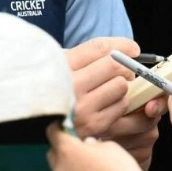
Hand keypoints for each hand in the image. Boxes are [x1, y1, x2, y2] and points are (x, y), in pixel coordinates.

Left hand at [46, 122, 149, 170]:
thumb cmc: (119, 168)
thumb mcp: (106, 144)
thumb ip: (89, 141)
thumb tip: (86, 143)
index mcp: (67, 149)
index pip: (52, 132)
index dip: (59, 127)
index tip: (67, 126)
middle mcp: (61, 168)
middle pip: (53, 151)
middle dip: (62, 147)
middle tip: (78, 145)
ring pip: (60, 168)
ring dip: (68, 163)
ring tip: (88, 164)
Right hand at [65, 37, 163, 169]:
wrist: (38, 125)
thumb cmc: (57, 89)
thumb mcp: (63, 65)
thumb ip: (89, 55)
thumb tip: (130, 49)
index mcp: (62, 66)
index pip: (99, 48)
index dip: (122, 45)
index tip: (133, 48)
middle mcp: (71, 85)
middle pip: (114, 65)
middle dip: (125, 66)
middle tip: (123, 71)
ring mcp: (82, 107)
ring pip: (121, 85)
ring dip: (121, 86)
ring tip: (110, 90)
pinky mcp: (94, 125)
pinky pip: (122, 105)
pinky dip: (120, 103)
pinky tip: (107, 105)